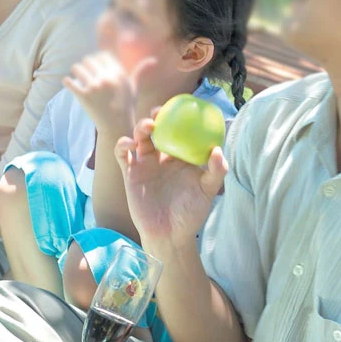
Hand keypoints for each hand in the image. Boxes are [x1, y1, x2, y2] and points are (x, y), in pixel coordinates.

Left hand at [64, 54, 158, 136]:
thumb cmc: (126, 105)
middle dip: (86, 65)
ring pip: (77, 68)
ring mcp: (94, 87)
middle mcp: (107, 79)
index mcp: (118, 74)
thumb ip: (141, 72)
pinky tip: (68, 83)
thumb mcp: (134, 88)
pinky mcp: (84, 97)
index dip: (97, 60)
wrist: (116, 126)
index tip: (96, 67)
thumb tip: (154, 60)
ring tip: (78, 76)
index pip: (102, 55)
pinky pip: (69, 82)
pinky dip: (67, 81)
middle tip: (86, 72)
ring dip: (76, 71)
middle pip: (88, 59)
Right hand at [114, 114, 227, 249]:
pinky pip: (122, 154)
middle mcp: (161, 157)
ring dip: (141, 127)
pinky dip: (122, 145)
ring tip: (149, 127)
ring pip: (139, 137)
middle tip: (160, 111)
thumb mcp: (207, 191)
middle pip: (156, 129)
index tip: (181, 106)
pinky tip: (130, 144)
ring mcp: (144, 164)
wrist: (169, 235)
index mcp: (179, 157)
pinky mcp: (129, 173)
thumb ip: (215, 171)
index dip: (178, 116)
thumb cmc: (190, 213)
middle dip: (156, 116)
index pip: (178, 130)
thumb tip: (217, 150)